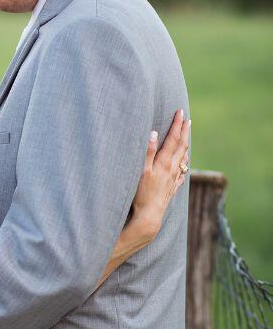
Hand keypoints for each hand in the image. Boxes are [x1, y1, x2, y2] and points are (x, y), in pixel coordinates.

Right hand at [131, 108, 190, 240]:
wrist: (149, 216)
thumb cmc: (141, 194)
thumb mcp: (141, 171)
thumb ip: (147, 152)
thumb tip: (153, 132)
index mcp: (164, 162)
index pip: (173, 139)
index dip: (176, 125)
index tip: (180, 112)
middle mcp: (172, 169)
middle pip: (181, 146)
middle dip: (184, 132)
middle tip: (188, 119)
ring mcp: (174, 179)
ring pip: (183, 158)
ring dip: (186, 145)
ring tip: (187, 137)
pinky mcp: (172, 188)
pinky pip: (182, 172)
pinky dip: (184, 163)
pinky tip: (184, 163)